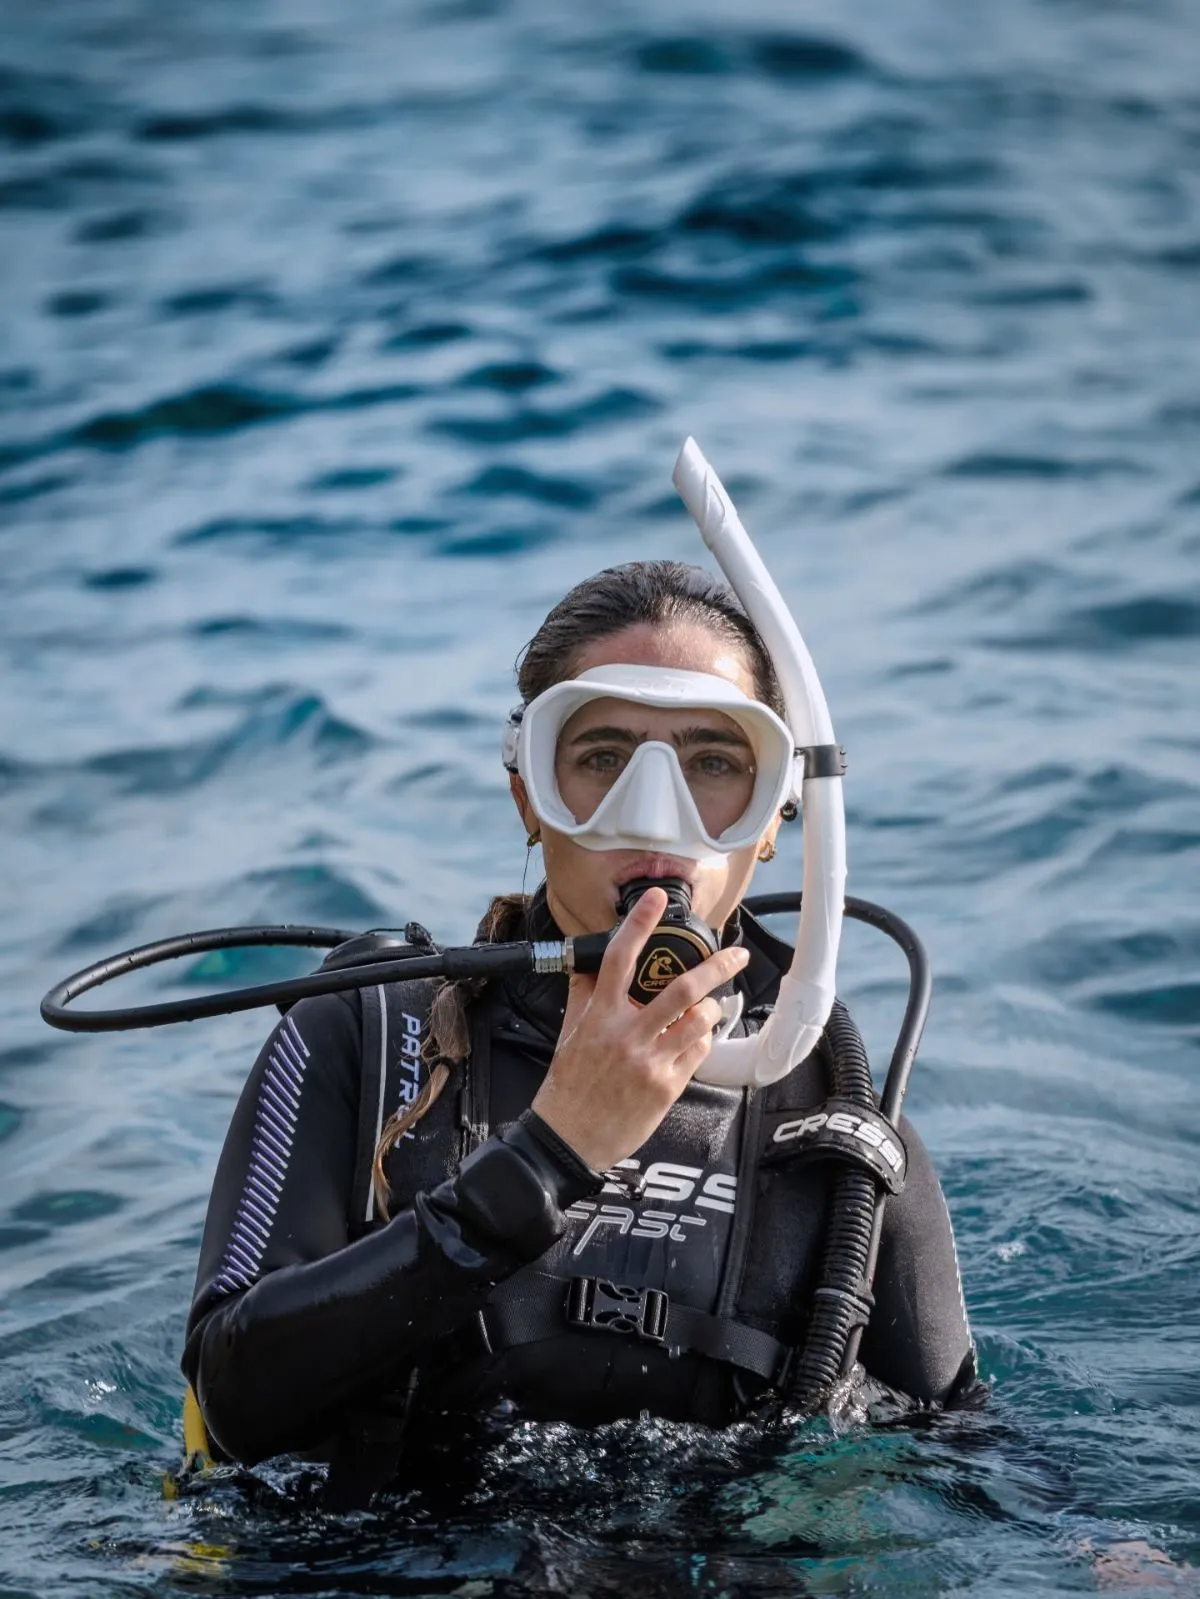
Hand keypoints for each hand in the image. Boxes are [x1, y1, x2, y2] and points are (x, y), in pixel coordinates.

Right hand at [530, 888, 749, 1170]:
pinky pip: (697, 1052)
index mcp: (599, 1015)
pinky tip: (693, 1041)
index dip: (640, 924)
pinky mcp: (666, 1087)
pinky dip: (701, 1041)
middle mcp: (627, 1034)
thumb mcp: (569, 1033)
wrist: (568, 1138)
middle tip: (736, 955)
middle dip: (716, 967)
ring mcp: (650, 1061)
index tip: (657, 900)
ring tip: (710, 1007)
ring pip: (699, 1021)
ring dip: (711, 1009)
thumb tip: (590, 965)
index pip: (620, 958)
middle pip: (681, 989)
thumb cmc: (567, 1087)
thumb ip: (584, 996)